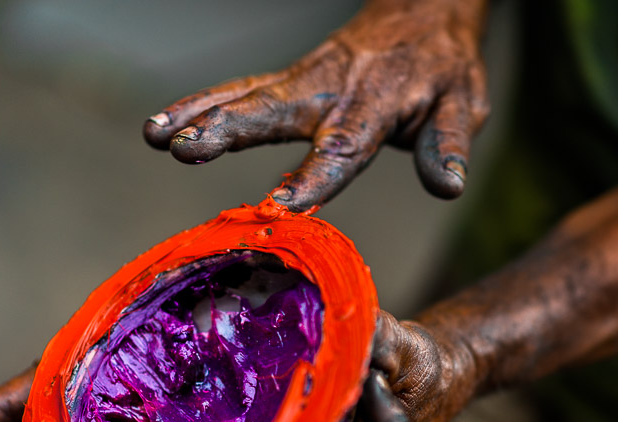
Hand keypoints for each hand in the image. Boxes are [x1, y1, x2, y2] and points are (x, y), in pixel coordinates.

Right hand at [143, 0, 489, 210]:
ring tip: (155, 136)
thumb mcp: (462, 103)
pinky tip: (161, 124)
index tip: (281, 206)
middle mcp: (331, 89)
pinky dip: (198, 104)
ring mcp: (303, 80)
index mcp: (376, 103)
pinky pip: (238, 89)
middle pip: (276, 111)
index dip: (313, 177)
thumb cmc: (441, 69)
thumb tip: (449, 186)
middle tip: (185, 148)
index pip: (344, 146)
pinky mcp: (287, 79)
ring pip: (246, 94)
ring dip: (198, 114)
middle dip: (229, 130)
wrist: (421, 16)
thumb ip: (449, 143)